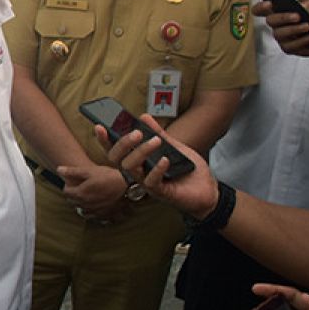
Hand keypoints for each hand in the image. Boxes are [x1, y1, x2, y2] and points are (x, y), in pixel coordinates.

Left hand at [54, 163, 128, 219]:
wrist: (127, 185)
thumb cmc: (108, 176)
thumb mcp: (89, 171)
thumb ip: (72, 171)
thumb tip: (58, 169)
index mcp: (80, 194)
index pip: (66, 193)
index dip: (68, 186)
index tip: (72, 182)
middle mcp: (86, 205)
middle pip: (73, 202)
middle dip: (74, 196)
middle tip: (79, 188)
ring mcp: (96, 211)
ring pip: (83, 211)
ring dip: (82, 205)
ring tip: (87, 197)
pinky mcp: (106, 215)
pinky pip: (95, 217)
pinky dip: (94, 213)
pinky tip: (97, 206)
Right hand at [93, 114, 217, 219]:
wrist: (208, 190)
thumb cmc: (188, 171)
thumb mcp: (174, 147)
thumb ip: (158, 133)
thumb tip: (144, 117)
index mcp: (139, 162)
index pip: (115, 151)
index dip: (105, 140)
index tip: (100, 126)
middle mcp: (139, 173)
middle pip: (118, 160)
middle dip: (123, 144)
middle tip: (137, 132)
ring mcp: (148, 184)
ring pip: (131, 168)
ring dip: (141, 152)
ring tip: (156, 141)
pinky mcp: (161, 193)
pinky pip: (151, 181)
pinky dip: (156, 169)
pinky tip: (165, 160)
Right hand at [253, 0, 308, 64]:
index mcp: (280, 10)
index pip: (261, 9)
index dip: (260, 7)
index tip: (269, 4)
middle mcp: (278, 24)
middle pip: (270, 21)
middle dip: (283, 18)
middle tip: (298, 16)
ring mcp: (282, 36)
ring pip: (279, 34)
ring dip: (294, 30)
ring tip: (308, 26)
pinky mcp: (289, 48)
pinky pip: (289, 46)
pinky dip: (301, 42)